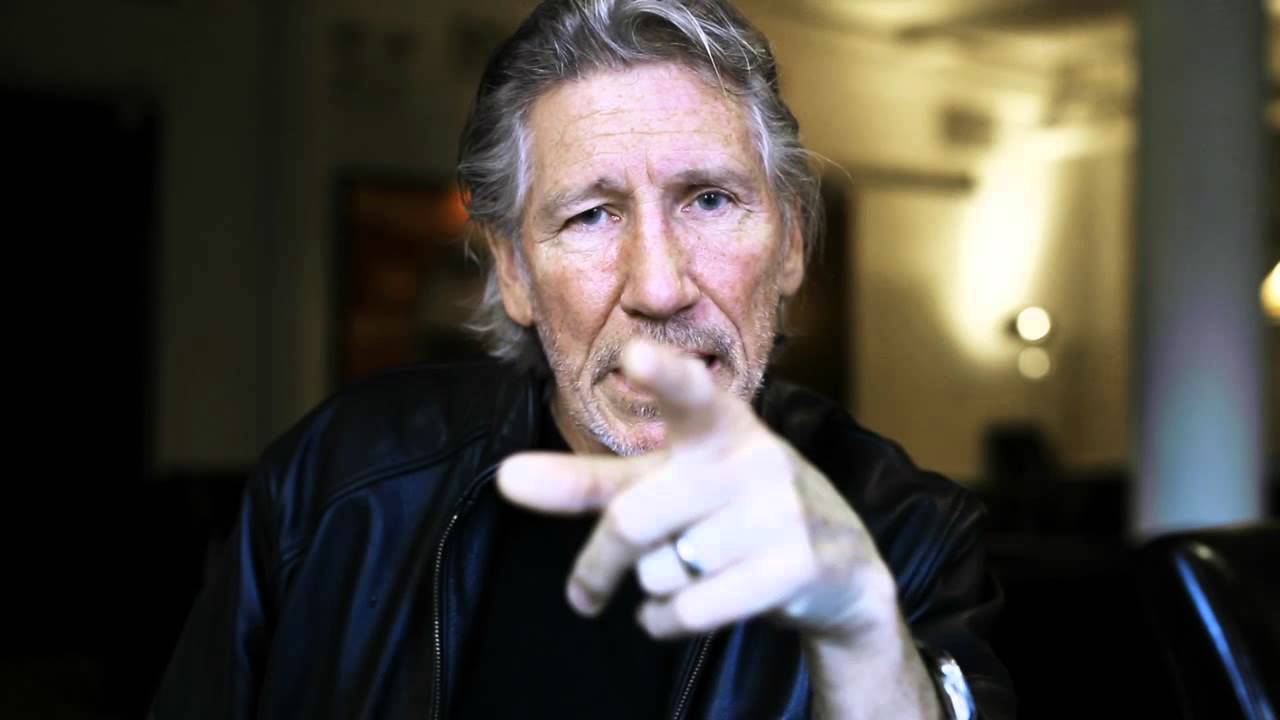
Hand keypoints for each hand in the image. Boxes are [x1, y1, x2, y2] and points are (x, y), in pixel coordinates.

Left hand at [496, 339, 898, 641]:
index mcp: (719, 422)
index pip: (688, 390)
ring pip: (659, 571)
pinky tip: (683, 610)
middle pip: (632, 520)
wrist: (836, 565)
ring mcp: (780, 510)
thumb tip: (505, 478)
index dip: (662, 374)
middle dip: (596, 568)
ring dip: (650, 590)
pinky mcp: (795, 564)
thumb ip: (587, 481)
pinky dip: (666, 622)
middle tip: (581, 594)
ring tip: (683, 574)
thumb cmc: (729, 508)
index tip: (634, 354)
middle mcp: (753, 456)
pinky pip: (691, 609)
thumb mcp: (665, 482)